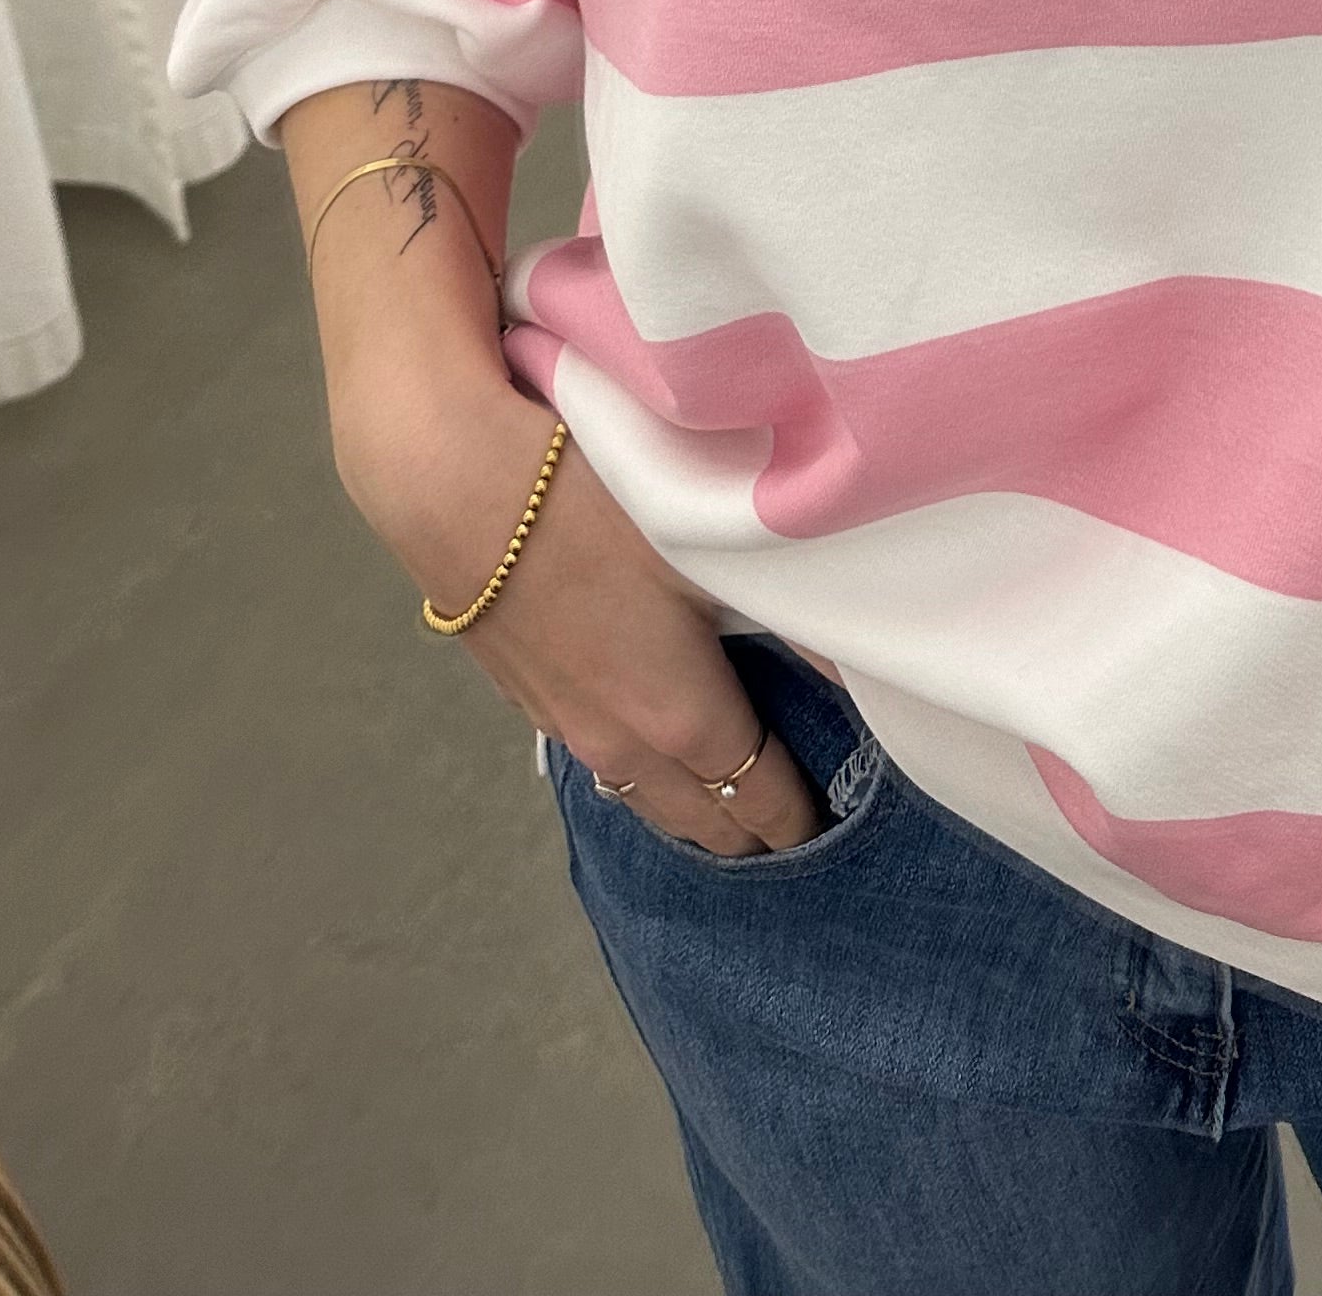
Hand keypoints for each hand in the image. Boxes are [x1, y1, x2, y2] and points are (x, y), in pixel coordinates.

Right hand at [336, 362, 825, 857]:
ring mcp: (566, 727)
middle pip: (701, 821)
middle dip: (750, 832)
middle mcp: (622, 744)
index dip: (801, 821)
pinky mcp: (527, 697)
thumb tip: (868, 667)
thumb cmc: (595, 508)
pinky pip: (601, 760)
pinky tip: (652, 738)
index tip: (836, 829)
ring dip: (690, 804)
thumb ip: (795, 614)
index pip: (759, 800)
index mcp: (680, 719)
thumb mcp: (710, 549)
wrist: (453, 489)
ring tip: (732, 796)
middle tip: (796, 829)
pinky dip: (641, 769)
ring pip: (643, 795)